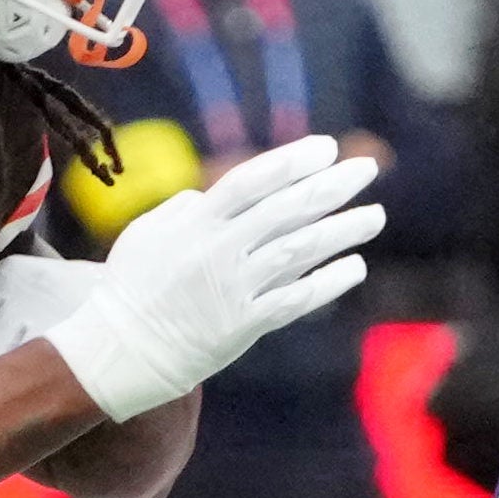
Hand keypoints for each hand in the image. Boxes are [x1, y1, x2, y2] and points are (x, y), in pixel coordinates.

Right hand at [49, 130, 387, 419]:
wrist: (122, 350)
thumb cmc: (132, 287)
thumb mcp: (146, 234)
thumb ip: (183, 208)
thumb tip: (211, 193)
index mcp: (196, 223)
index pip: (251, 181)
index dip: (291, 161)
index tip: (326, 147)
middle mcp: (219, 251)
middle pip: (285, 211)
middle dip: (331, 186)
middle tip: (368, 168)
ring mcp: (235, 288)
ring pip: (299, 252)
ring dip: (342, 231)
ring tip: (376, 216)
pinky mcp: (245, 325)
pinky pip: (295, 300)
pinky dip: (327, 283)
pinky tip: (355, 267)